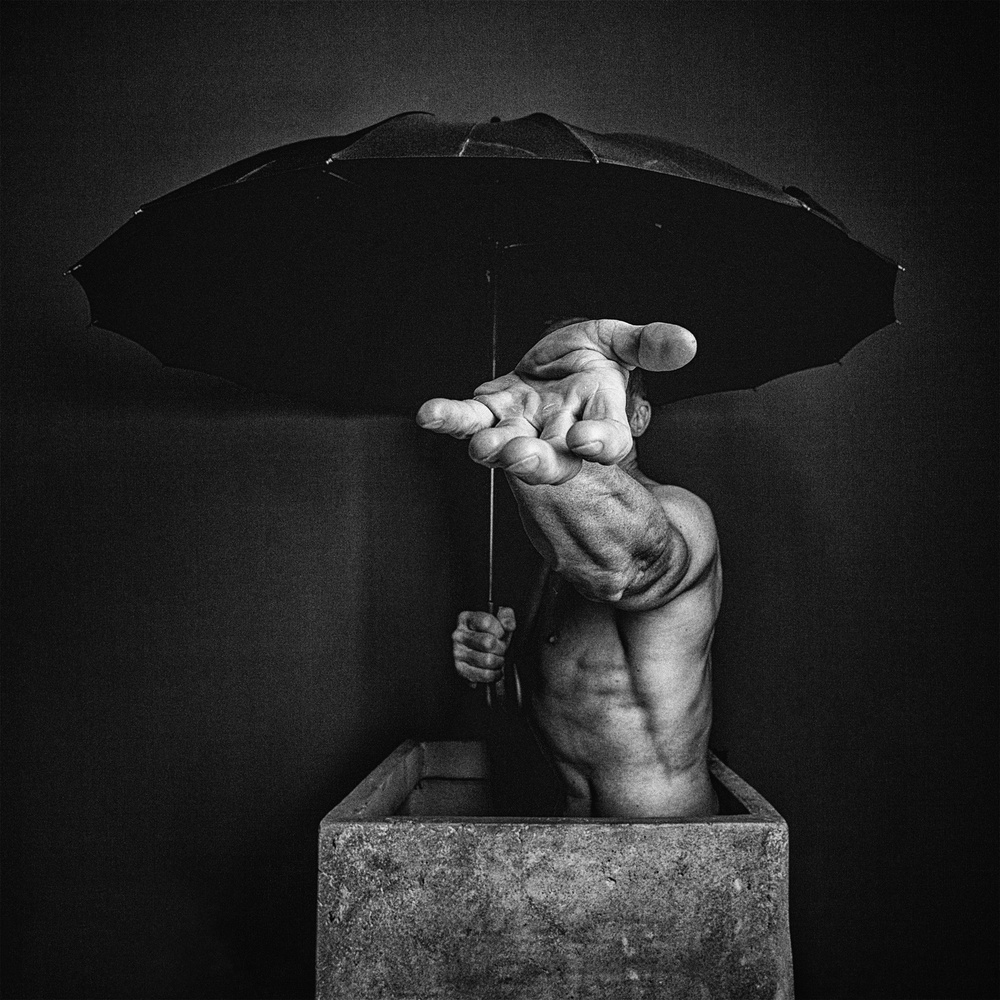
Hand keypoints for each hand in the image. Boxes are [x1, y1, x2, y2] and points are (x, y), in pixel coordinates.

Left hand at [416, 319, 695, 484]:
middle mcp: (559, 437)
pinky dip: (449, 417)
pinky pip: (467, 418)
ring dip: (494, 448)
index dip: (599, 442)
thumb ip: (650, 345)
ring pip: (507, 445)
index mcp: (599, 424)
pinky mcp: (492, 413)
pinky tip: (430, 415)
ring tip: (481, 446)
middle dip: (537, 461)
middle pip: (552, 460)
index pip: (605, 441)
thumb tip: (685, 342)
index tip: (587, 440)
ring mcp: (522, 429)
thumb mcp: (624, 345)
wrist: (556, 369)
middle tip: (521, 457)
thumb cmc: (593, 363)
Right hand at [452, 607, 515, 685]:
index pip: (486, 622)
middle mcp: (458, 635)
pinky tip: (495, 669)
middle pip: (488, 642)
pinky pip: (484, 674)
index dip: (499, 630)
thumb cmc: (490, 635)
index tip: (501, 634)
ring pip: (488, 660)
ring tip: (498, 658)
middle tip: (501, 648)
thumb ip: (506, 616)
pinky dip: (495, 674)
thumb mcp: (499, 621)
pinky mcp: (461, 670)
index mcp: (466, 618)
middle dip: (501, 648)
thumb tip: (508, 624)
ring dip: (499, 661)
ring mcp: (458, 653)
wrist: (481, 655)